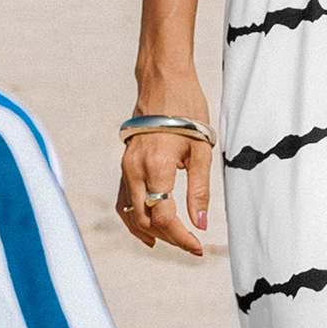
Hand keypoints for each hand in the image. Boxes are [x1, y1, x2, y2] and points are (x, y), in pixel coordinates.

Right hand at [116, 75, 213, 255]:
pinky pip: (124, 198)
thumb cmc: (187, 109)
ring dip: (148, 230)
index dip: (181, 237)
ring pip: (129, 211)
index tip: (198, 246)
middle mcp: (135, 169)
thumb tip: (201, 223)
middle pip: (144, 219)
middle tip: (190, 244)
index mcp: (157, 167)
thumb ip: (200, 189)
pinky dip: (134, 216)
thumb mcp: (202, 149)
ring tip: (169, 242)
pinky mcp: (124, 162)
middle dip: (167, 237)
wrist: (163, 81)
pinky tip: (148, 225)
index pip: (164, 217)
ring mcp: (126, 166)